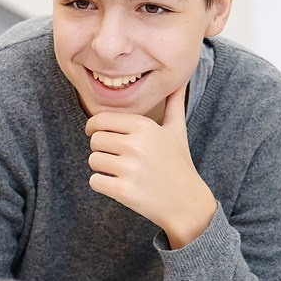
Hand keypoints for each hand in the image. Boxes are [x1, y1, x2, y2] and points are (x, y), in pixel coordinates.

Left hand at [85, 85, 216, 247]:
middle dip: (101, 149)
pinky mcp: (124, 191)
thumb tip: (181, 78)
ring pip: (92, 160)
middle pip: (95, 140)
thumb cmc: (179, 164)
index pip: (101, 120)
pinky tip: (119, 185)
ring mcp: (130, 169)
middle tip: (117, 158)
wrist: (187, 203)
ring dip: (101, 168)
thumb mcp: (177, 130)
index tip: (98, 135)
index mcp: (145, 127)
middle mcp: (136, 145)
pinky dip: (102, 184)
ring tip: (120, 171)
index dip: (94, 128)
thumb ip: (174, 102)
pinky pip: (94, 181)